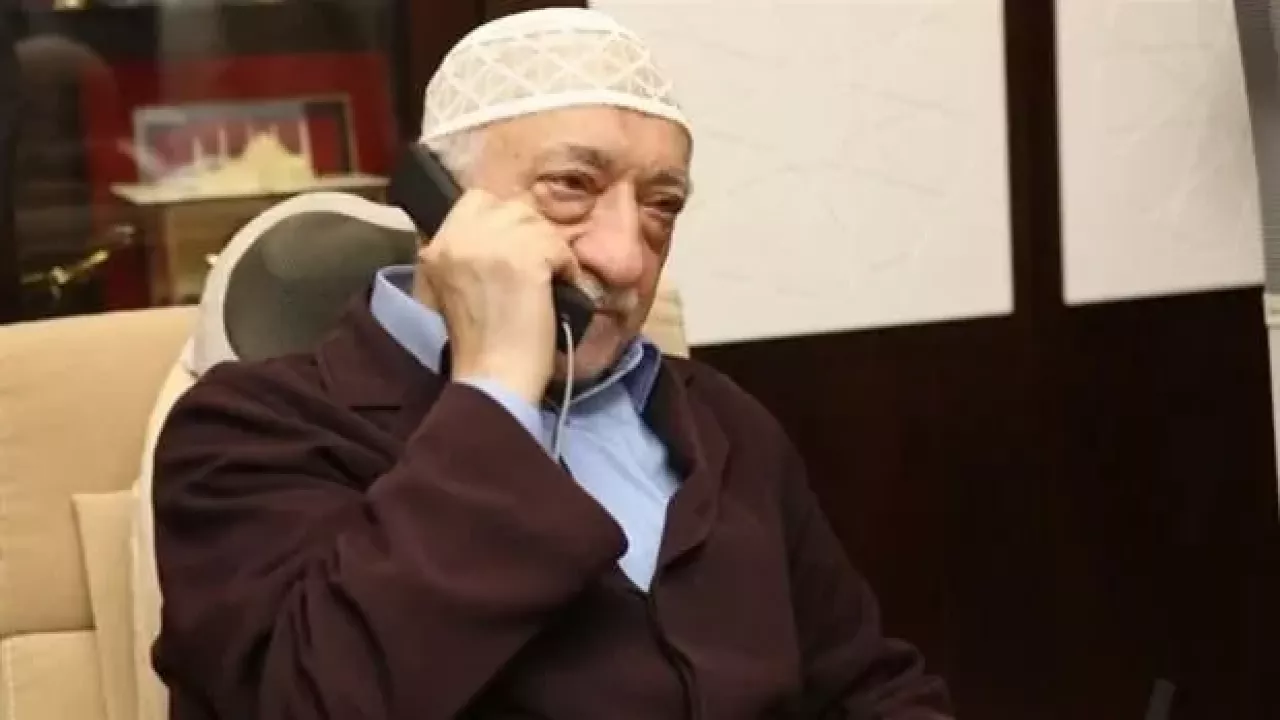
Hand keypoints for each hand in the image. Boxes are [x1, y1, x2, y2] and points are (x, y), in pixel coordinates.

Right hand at [417, 189, 576, 404]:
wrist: (491, 378)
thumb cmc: (477, 343)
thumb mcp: (450, 287)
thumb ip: (465, 253)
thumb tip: (502, 233)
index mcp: (435, 247)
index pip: (477, 201)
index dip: (504, 220)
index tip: (515, 248)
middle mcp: (458, 239)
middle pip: (512, 208)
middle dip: (531, 234)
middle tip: (537, 266)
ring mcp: (490, 247)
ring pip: (536, 224)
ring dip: (550, 249)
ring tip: (549, 279)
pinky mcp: (523, 263)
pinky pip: (557, 245)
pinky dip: (566, 266)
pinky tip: (560, 287)